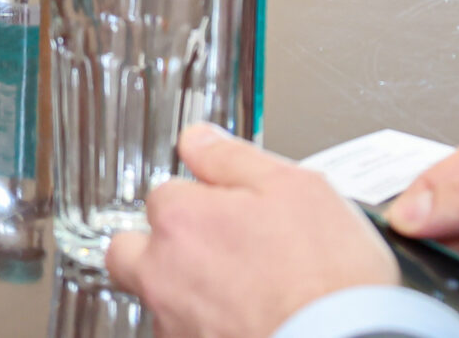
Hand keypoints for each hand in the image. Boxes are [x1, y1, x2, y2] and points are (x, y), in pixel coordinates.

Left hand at [105, 125, 396, 337]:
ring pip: (157, 298)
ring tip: (243, 292)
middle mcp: (163, 274)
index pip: (164, 193)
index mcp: (181, 221)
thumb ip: (232, 157)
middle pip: (129, 249)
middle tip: (210, 251)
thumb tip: (197, 140)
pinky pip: (183, 333)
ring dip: (185, 291)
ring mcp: (175, 323)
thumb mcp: (296, 187)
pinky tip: (248, 319)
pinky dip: (208, 326)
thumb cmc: (329, 281)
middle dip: (158, 247)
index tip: (229, 210)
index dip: (201, 199)